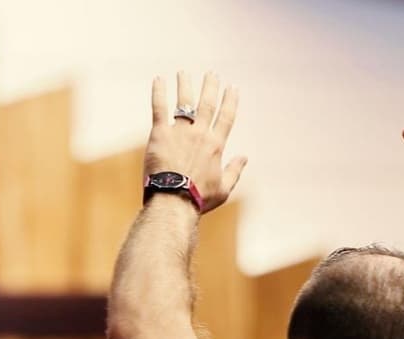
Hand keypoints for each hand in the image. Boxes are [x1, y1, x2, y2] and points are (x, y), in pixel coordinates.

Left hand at [145, 71, 246, 213]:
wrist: (174, 201)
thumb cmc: (199, 198)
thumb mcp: (224, 188)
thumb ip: (235, 170)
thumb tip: (244, 157)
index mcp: (216, 146)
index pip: (226, 117)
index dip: (230, 101)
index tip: (233, 88)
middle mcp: (200, 134)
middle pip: (207, 104)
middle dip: (211, 87)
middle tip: (212, 73)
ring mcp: (180, 132)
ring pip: (184, 102)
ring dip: (185, 85)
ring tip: (183, 72)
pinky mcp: (160, 134)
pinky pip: (159, 108)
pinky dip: (159, 92)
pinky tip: (159, 79)